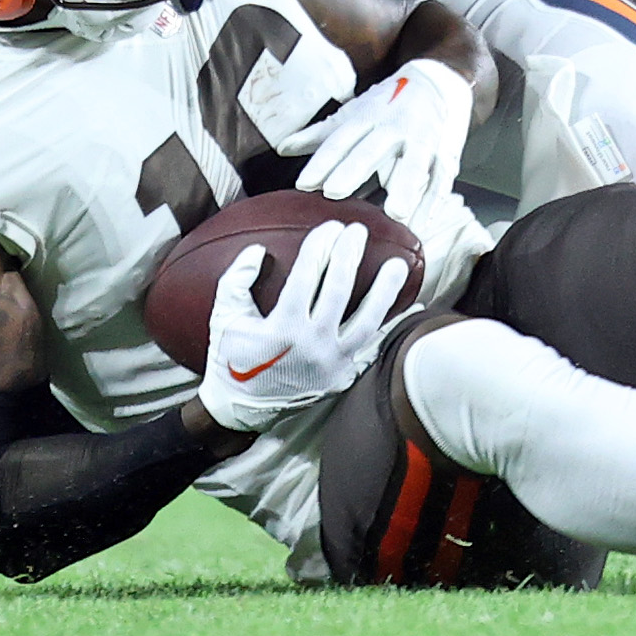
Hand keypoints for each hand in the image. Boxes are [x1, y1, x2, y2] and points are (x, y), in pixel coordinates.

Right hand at [197, 221, 407, 432]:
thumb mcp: (224, 317)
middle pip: (338, 291)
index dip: (319, 248)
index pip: (306, 278)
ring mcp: (332, 361)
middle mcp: (312, 344)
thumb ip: (236, 280)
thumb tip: (258, 250)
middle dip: (349, 255)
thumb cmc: (231, 358)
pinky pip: (373, 347)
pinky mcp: (343, 373)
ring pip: (366, 321)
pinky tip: (411, 307)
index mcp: (282, 328)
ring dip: (384, 290)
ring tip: (397, 264)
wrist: (242, 409)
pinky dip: (392, 327)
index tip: (329, 227)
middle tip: (357, 231)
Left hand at [273, 59, 472, 222]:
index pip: (341, 140)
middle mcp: (394, 126)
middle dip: (354, 169)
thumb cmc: (387, 105)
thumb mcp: (353, 114)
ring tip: (396, 213)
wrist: (438, 83)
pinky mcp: (445, 154)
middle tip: (335, 191)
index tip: (304, 183)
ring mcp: (422, 140)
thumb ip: (319, 135)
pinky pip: (441, 179)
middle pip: (372, 149)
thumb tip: (281, 148)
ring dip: (406, 187)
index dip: (322, 161)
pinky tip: (423, 221)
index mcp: (367, 117)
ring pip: (414, 164)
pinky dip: (433, 201)